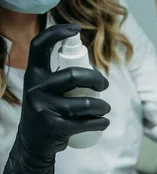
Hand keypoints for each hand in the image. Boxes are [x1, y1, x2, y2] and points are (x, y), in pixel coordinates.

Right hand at [0, 24, 110, 173]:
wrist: (34, 143)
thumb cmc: (48, 111)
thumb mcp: (45, 90)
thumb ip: (60, 77)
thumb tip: (89, 63)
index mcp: (34, 75)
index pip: (41, 46)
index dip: (56, 34)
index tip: (75, 30)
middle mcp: (36, 88)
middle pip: (75, 76)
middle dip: (97, 80)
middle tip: (104, 87)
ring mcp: (43, 108)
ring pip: (86, 103)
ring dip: (103, 107)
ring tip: (105, 109)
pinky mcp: (54, 127)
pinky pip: (87, 123)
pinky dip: (101, 123)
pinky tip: (104, 123)